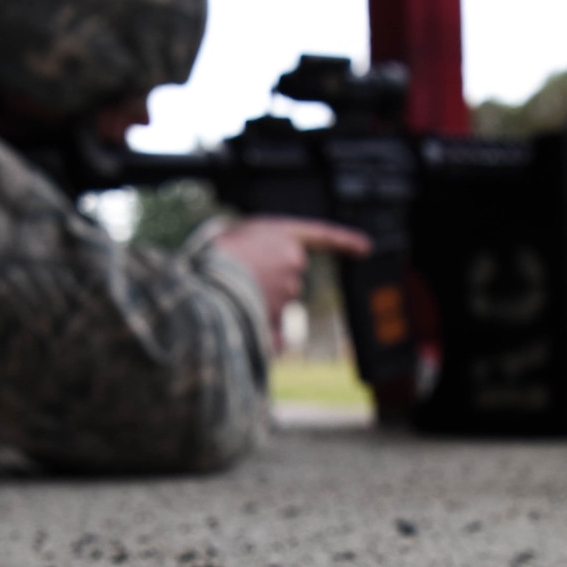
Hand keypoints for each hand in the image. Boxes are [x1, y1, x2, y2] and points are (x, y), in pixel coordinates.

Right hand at [211, 217, 371, 348]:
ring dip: (259, 306)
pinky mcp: (277, 313)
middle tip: (239, 281)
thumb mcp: (234, 243)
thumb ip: (261, 261)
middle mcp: (292, 260)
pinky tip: (244, 330)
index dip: (346, 240)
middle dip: (270, 284)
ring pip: (278, 303)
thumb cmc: (209, 258)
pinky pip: (272, 330)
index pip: (323, 235)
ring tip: (230, 297)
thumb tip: (274, 296)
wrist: (199, 282)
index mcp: (281, 233)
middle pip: (290, 278)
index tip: (367, 248)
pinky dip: (262, 334)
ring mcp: (287, 288)